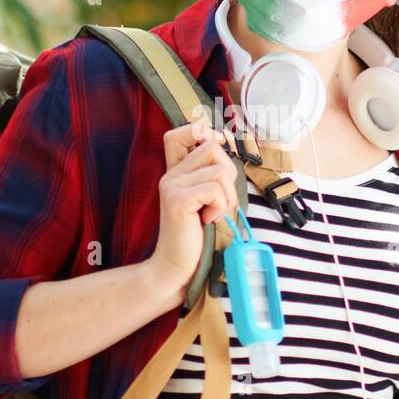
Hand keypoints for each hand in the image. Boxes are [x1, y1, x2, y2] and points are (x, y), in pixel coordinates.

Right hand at [145, 122, 238, 302]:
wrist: (177, 266)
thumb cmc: (196, 236)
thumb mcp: (206, 200)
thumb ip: (211, 177)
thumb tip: (228, 153)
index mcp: (175, 172)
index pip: (179, 133)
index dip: (201, 131)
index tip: (215, 151)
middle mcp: (170, 175)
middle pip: (212, 147)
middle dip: (228, 174)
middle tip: (219, 200)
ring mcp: (172, 186)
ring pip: (219, 170)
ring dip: (227, 196)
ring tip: (213, 213)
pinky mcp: (178, 200)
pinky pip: (214, 189)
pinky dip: (220, 207)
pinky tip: (208, 221)